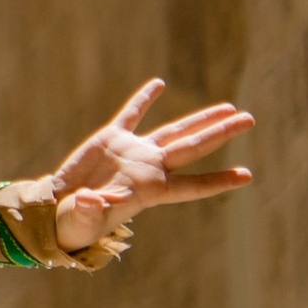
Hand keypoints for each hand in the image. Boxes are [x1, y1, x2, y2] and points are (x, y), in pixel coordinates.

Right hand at [40, 80, 252, 253]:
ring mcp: (133, 151)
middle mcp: (149, 169)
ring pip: (174, 130)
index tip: (246, 176)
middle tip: (249, 119)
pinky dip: (145, 99)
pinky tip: (160, 83)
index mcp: (149, 191)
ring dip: (201, 118)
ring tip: (229, 108)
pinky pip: (132, 114)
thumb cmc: (75, 224)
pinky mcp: (111, 139)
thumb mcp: (81, 221)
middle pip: (192, 147)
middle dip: (220, 134)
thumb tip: (90, 200)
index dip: (218, 181)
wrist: (59, 209)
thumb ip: (88, 211)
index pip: (191, 186)